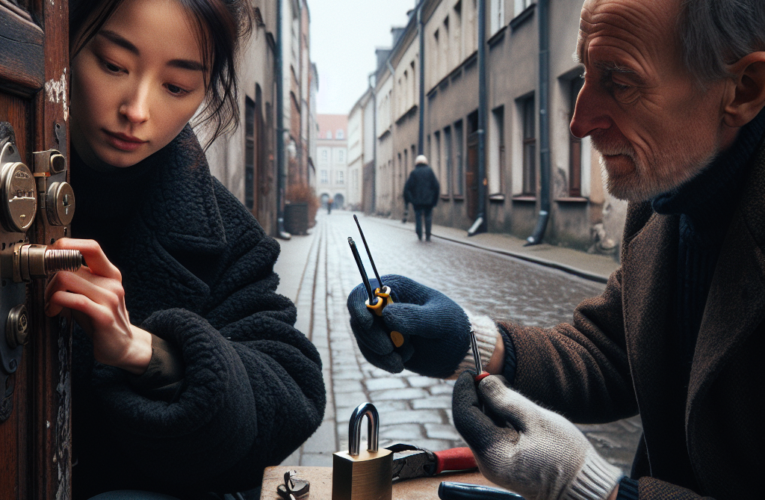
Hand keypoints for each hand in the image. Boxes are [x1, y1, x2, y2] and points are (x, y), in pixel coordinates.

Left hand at [44, 238, 151, 374]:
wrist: (123, 346)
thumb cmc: (101, 319)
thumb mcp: (92, 294)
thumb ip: (78, 279)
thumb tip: (50, 265)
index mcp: (111, 274)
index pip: (91, 247)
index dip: (67, 245)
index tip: (50, 255)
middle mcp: (112, 282)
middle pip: (68, 264)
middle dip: (48, 277)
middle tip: (47, 292)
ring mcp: (110, 298)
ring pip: (65, 279)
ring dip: (49, 292)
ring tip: (51, 304)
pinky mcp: (104, 316)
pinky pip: (72, 300)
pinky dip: (55, 303)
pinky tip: (53, 311)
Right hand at [346, 274, 469, 377]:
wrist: (458, 350)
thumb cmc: (452, 326)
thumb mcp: (439, 320)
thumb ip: (415, 317)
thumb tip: (386, 314)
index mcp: (394, 287)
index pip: (363, 291)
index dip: (358, 307)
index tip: (367, 323)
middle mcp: (382, 304)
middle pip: (358, 318)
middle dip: (372, 337)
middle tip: (390, 350)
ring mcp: (381, 325)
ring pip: (363, 339)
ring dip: (380, 353)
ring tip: (404, 357)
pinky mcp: (382, 344)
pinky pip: (370, 353)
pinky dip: (382, 361)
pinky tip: (399, 364)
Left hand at [452, 373, 621, 499]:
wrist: (582, 488)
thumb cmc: (565, 456)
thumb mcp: (537, 421)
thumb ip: (507, 400)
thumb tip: (483, 382)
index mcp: (492, 452)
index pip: (464, 414)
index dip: (464, 389)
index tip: (472, 370)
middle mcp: (486, 461)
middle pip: (469, 420)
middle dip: (476, 395)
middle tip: (492, 377)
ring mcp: (493, 463)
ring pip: (479, 426)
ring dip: (488, 405)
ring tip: (507, 391)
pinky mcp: (502, 461)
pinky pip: (490, 434)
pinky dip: (496, 417)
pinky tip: (512, 408)